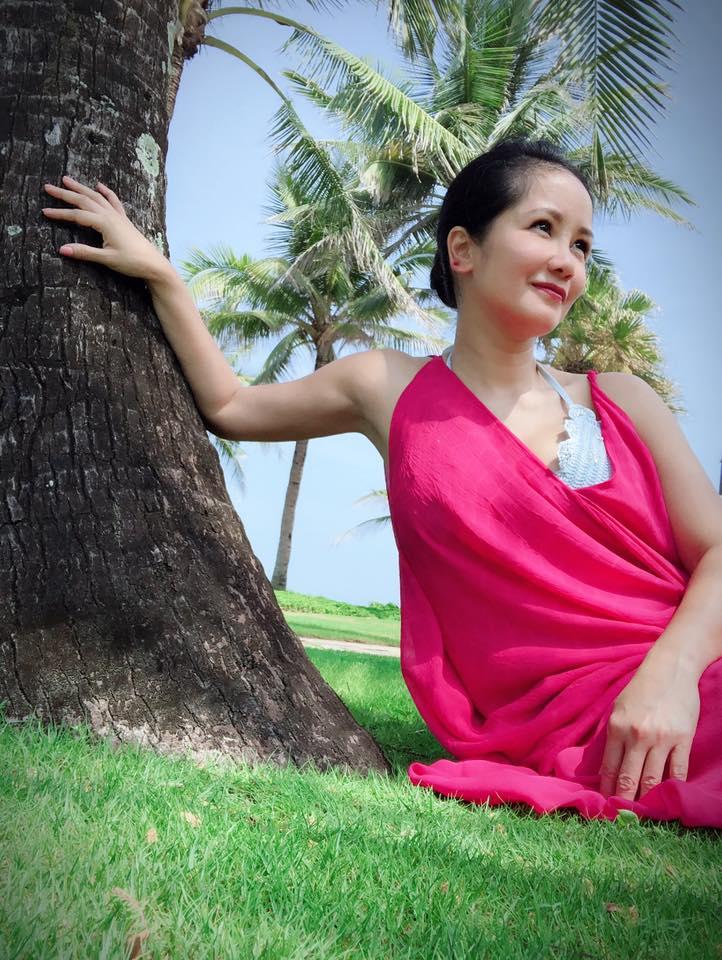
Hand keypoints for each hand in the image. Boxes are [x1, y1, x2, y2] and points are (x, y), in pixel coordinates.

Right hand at [42, 175, 171, 282]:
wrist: (153, 264)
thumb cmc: (132, 262)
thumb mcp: (106, 259)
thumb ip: (84, 252)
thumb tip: (62, 249)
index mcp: (104, 223)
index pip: (77, 216)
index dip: (60, 213)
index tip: (45, 212)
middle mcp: (110, 215)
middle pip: (84, 200)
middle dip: (65, 194)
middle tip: (49, 187)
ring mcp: (118, 216)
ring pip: (96, 197)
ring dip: (81, 188)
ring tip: (67, 179)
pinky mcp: (124, 220)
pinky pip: (113, 201)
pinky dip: (105, 192)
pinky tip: (99, 185)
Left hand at [599, 658, 699, 801]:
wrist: (670, 670)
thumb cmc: (640, 690)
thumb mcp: (617, 709)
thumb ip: (612, 737)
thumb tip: (606, 767)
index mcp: (617, 727)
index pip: (609, 768)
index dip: (606, 790)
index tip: (604, 806)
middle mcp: (637, 735)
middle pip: (629, 778)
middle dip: (624, 801)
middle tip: (621, 819)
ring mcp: (662, 739)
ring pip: (652, 779)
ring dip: (646, 799)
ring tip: (642, 814)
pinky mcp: (683, 740)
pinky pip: (676, 771)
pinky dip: (670, 787)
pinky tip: (666, 798)